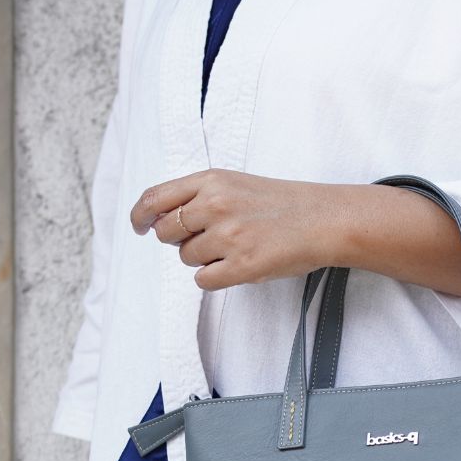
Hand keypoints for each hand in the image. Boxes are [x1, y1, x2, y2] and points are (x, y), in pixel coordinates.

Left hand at [130, 168, 342, 290]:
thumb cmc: (280, 204)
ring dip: (203, 259)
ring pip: (186, 257)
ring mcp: (229, 236)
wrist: (322, 219)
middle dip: (178, 241)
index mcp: (211, 180)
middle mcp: (215, 204)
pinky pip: (204, 280)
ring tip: (234, 249)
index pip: (156, 198)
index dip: (140, 216)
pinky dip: (215, 277)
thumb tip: (159, 220)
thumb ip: (198, 195)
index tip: (139, 226)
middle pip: (166, 232)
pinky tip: (236, 266)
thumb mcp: (235, 183)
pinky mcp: (242, 265)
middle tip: (206, 240)